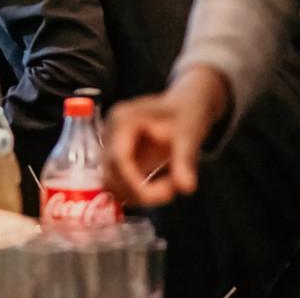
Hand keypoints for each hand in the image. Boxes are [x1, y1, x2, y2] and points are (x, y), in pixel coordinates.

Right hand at [103, 65, 230, 207]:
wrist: (186, 104)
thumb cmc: (186, 113)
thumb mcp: (189, 136)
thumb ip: (184, 161)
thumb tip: (186, 188)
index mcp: (122, 120)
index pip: (118, 159)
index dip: (135, 183)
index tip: (166, 194)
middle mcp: (110, 133)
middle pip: (110, 174)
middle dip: (139, 191)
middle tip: (171, 191)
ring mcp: (112, 146)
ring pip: (112, 182)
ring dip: (138, 193)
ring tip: (169, 186)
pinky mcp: (118, 157)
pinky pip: (120, 182)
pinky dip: (139, 191)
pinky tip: (161, 187)